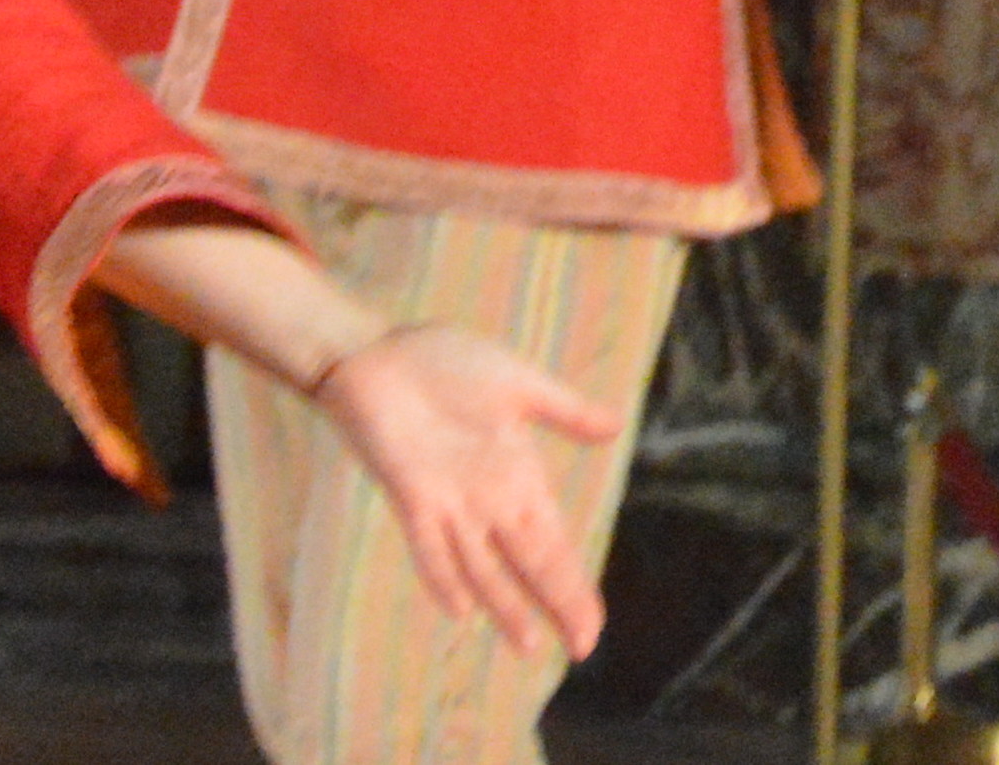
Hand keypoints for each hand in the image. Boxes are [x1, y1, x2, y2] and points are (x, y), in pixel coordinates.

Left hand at [311, 321, 617, 658]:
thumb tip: (617, 427)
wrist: (381, 352)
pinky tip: (462, 608)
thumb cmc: (447, 362)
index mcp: (518, 474)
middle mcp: (487, 500)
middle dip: (557, 602)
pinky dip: (445, 575)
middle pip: (529, 563)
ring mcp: (448, 503)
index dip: (573, 583)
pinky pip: (429, 546)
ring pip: (483, 568)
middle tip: (584, 648)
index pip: (553, 542)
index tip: (594, 625)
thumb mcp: (519, 384)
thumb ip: (565, 410)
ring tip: (531, 647)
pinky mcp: (411, 495)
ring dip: (506, 606)